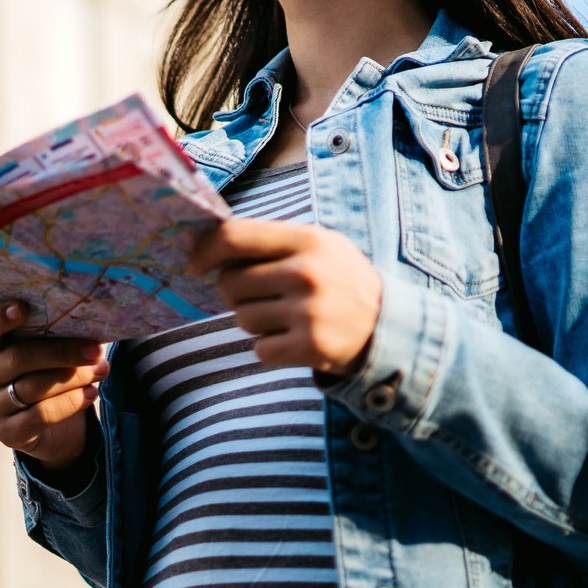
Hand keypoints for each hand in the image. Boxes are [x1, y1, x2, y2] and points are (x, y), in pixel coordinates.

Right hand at [0, 303, 105, 468]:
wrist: (52, 429)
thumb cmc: (49, 375)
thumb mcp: (47, 352)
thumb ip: (55, 335)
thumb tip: (91, 323)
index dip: (0, 316)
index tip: (24, 307)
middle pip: (18, 358)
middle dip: (61, 352)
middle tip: (94, 350)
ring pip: (33, 387)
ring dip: (73, 378)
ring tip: (101, 370)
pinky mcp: (6, 433)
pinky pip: (41, 415)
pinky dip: (71, 403)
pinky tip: (91, 394)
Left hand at [187, 217, 381, 374]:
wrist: (391, 326)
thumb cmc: (342, 280)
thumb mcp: (319, 245)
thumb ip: (271, 240)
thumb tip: (210, 245)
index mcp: (306, 239)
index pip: (233, 237)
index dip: (205, 251)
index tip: (195, 264)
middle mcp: (306, 273)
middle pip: (230, 283)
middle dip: (238, 294)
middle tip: (265, 297)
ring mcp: (309, 311)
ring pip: (242, 319)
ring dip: (256, 322)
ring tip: (288, 318)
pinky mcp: (311, 347)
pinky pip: (260, 349)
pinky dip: (271, 348)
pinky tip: (296, 339)